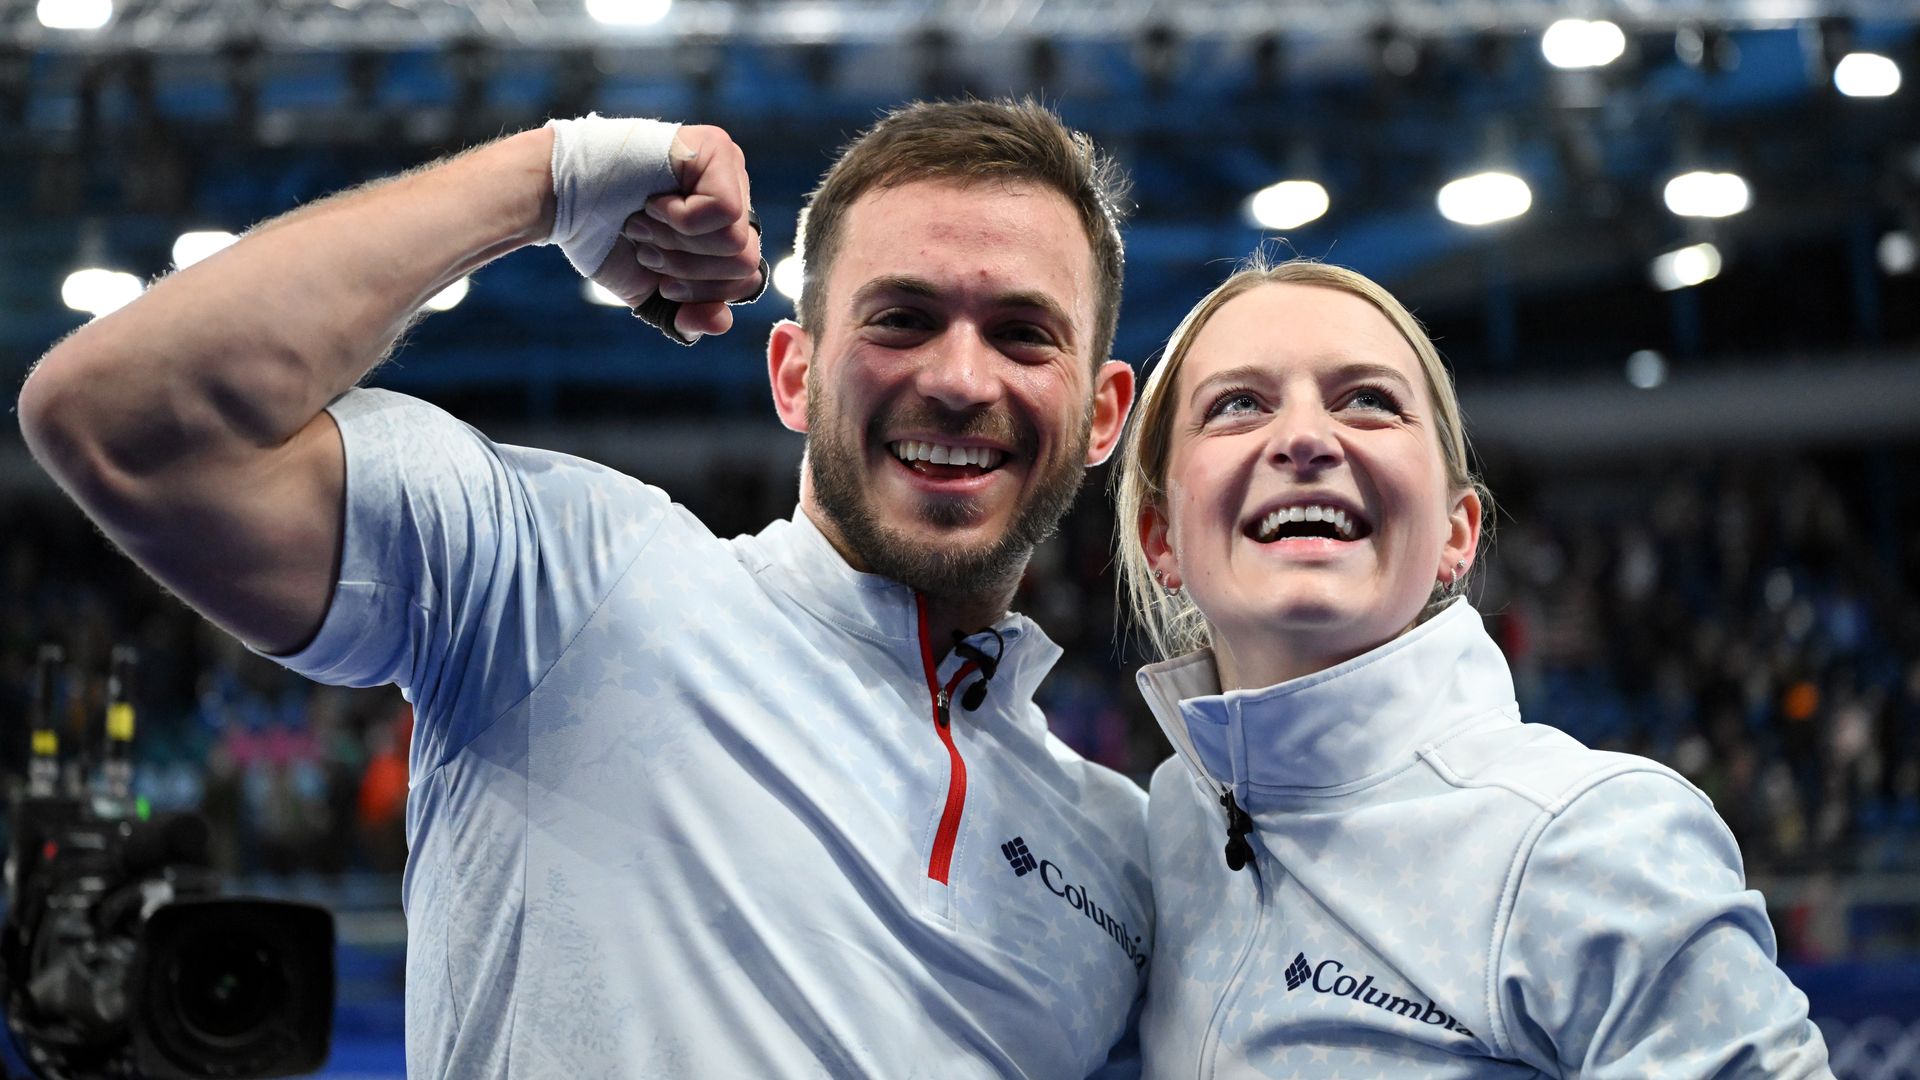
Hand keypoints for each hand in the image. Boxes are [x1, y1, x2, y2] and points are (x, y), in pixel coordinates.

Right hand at [591, 125, 763, 339]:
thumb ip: (688, 314)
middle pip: (746, 264)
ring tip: (644, 223)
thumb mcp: (650, 289)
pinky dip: (681, 220)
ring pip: (737, 241)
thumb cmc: (603, 237)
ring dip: (678, 244)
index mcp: (724, 229)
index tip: (659, 277)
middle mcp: (735, 195)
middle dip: (687, 269)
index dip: (702, 291)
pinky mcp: (717, 150)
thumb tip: (722, 322)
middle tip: (646, 247)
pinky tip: (653, 202)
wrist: (560, 198)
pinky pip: (726, 211)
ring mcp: (729, 169)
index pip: (747, 280)